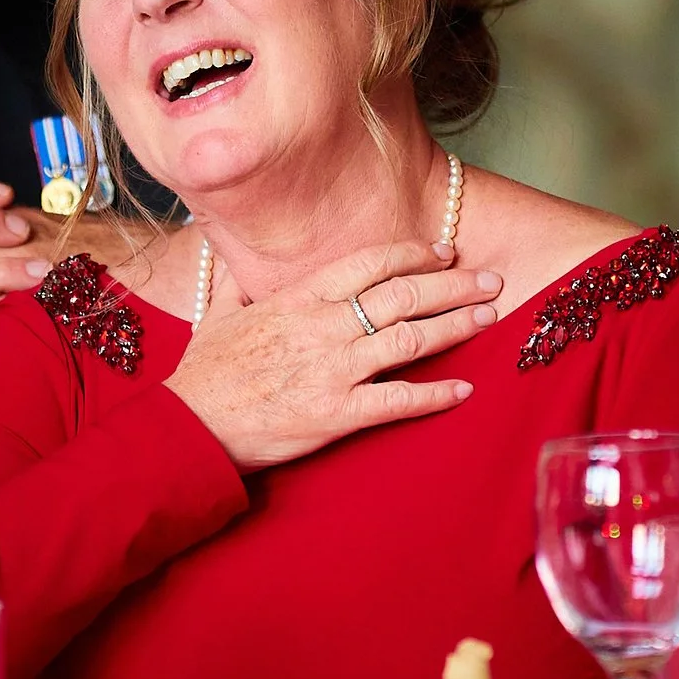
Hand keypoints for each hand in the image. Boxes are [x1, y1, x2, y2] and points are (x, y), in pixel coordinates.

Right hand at [166, 240, 502, 470]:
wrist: (189, 427)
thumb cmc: (202, 374)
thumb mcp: (216, 314)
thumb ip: (236, 281)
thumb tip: (231, 251)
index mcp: (298, 298)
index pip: (370, 263)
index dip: (414, 253)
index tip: (444, 251)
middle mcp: (323, 327)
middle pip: (403, 295)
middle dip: (454, 285)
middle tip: (490, 279)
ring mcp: (333, 370)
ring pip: (410, 339)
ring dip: (456, 326)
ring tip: (490, 317)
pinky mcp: (337, 414)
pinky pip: (398, 401)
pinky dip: (435, 395)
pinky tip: (464, 389)